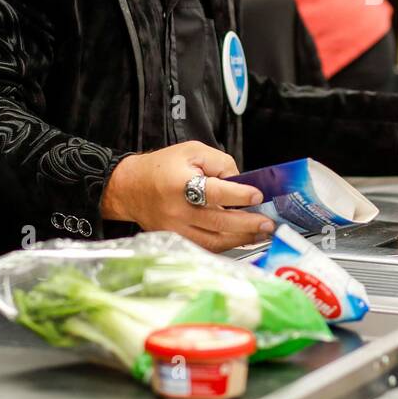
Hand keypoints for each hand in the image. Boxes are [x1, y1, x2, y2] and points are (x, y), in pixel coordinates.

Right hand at [100, 140, 273, 251]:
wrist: (129, 187)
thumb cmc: (162, 166)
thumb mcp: (192, 151)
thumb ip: (220, 163)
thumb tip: (241, 182)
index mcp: (180, 184)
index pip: (214, 193)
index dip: (239, 195)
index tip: (257, 196)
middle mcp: (177, 210)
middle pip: (218, 222)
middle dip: (247, 224)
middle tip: (267, 223)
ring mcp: (175, 229)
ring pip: (213, 240)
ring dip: (240, 238)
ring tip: (260, 233)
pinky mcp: (175, 239)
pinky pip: (204, 247)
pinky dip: (225, 245)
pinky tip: (240, 239)